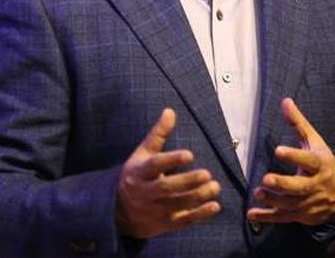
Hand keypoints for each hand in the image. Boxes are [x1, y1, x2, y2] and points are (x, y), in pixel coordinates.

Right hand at [115, 108, 221, 238]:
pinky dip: (199, 215)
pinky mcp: (163, 224)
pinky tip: (215, 206)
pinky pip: (182, 221)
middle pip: (166, 187)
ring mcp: (154, 210)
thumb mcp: (143, 154)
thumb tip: (170, 111)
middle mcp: (145, 192)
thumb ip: (158, 134)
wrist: (119, 211)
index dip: (172, 160)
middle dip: (187, 181)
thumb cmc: (137, 175)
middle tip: (207, 174)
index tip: (190, 154)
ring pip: (176, 205)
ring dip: (197, 197)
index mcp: (139, 172)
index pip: (155, 165)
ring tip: (215, 186)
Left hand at [247, 98, 334, 225]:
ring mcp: (309, 203)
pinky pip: (284, 218)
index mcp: (320, 165)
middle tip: (267, 178)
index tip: (278, 150)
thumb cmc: (324, 163)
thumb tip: (285, 101)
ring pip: (291, 204)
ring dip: (273, 200)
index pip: (308, 160)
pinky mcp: (302, 215)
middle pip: (300, 187)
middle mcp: (316, 185)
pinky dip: (267, 217)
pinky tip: (252, 214)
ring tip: (258, 192)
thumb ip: (298, 124)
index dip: (294, 156)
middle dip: (283, 184)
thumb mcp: (315, 142)